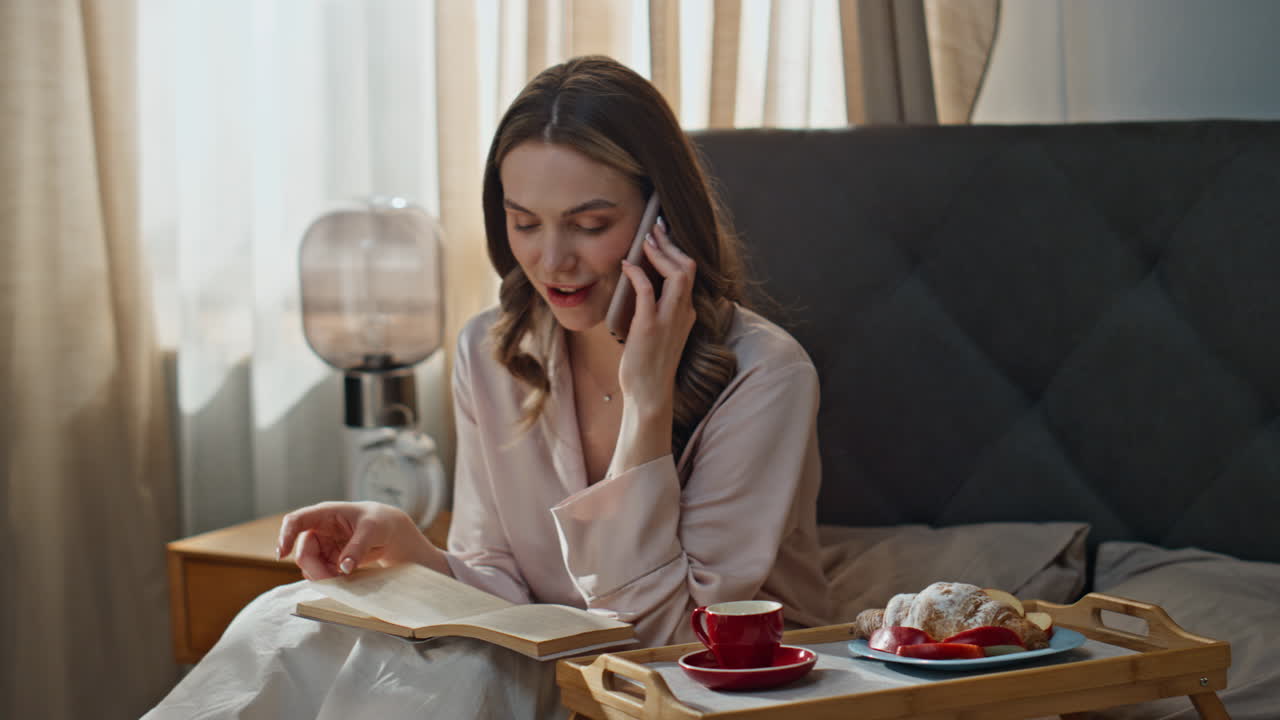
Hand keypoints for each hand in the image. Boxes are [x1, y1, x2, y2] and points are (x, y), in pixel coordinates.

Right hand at [277, 501, 445, 580]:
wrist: (390, 531)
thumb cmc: (380, 521)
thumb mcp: (372, 530)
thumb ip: (357, 548)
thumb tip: (343, 568)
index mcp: (325, 513)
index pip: (296, 521)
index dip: (285, 536)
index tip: (283, 555)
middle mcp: (319, 529)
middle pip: (302, 551)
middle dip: (313, 568)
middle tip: (331, 580)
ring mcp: (322, 545)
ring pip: (309, 565)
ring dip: (321, 575)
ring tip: (342, 577)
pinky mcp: (328, 559)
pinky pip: (320, 572)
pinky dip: (329, 578)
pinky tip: (343, 578)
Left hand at [612, 216, 696, 467]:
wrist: (649, 395)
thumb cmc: (648, 366)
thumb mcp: (658, 334)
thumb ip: (655, 310)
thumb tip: (637, 285)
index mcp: (686, 314)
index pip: (688, 273)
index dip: (675, 251)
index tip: (661, 236)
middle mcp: (683, 313)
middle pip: (687, 267)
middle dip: (670, 244)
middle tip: (654, 228)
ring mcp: (669, 320)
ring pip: (677, 274)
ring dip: (660, 253)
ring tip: (645, 240)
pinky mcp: (650, 327)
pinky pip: (648, 291)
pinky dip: (638, 274)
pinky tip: (626, 265)